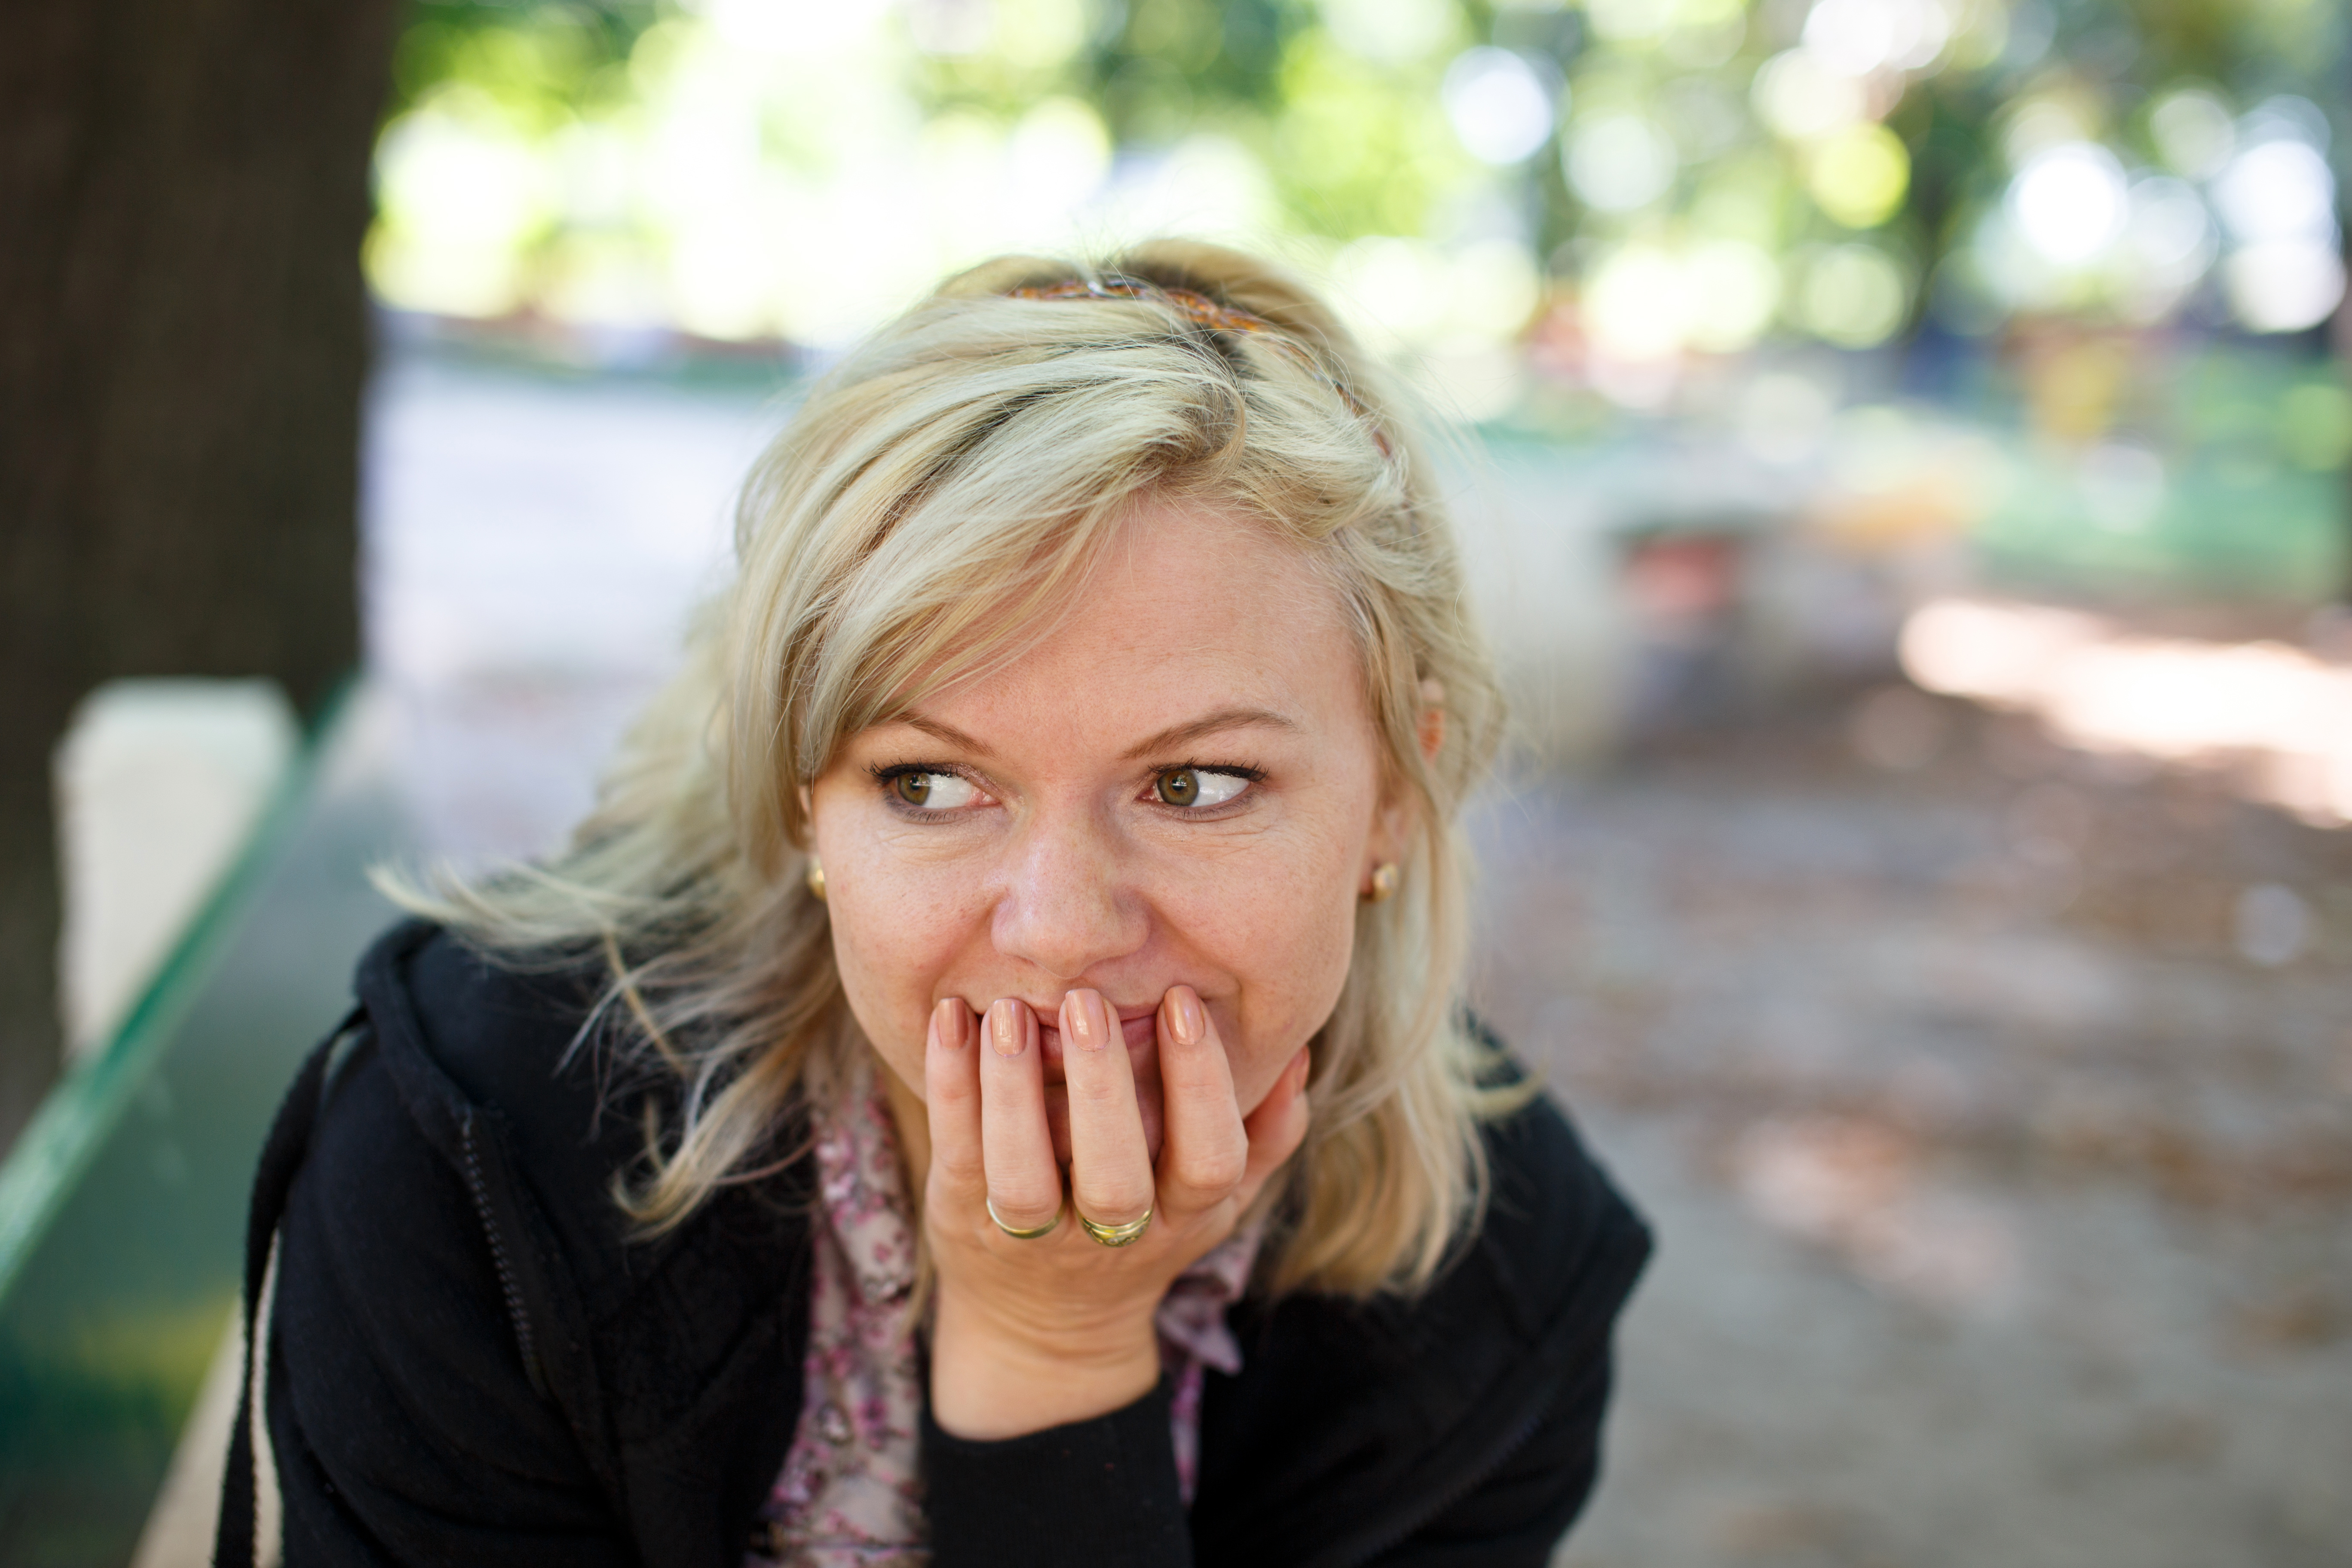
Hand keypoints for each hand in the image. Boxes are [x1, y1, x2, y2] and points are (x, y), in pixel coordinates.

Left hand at [921, 985, 1311, 1439]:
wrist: (1046, 1331)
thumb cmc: (1147, 1234)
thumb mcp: (1219, 1201)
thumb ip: (1267, 1134)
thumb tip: (1298, 1052)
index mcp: (1184, 1219)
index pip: (1210, 1160)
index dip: (1201, 1085)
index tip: (1182, 1001)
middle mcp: (1111, 1237)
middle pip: (1114, 1177)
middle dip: (1102, 1085)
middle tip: (1087, 1000)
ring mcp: (1033, 1239)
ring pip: (1022, 1177)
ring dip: (1012, 1090)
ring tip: (1007, 1010)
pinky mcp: (965, 1222)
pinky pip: (958, 1157)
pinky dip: (950, 1087)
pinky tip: (948, 1018)